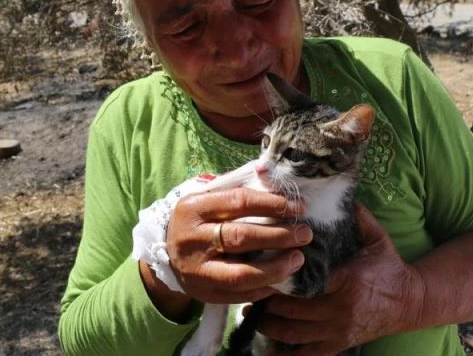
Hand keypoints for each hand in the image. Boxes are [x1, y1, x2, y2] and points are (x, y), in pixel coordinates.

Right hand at [165, 187, 312, 304]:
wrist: (167, 253)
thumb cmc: (198, 220)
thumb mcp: (208, 198)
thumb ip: (236, 187)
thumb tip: (273, 177)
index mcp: (194, 208)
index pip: (238, 201)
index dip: (272, 204)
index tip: (298, 207)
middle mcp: (192, 239)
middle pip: (241, 237)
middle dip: (279, 235)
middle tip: (305, 234)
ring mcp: (196, 269)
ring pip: (240, 273)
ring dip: (275, 268)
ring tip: (298, 259)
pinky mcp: (203, 293)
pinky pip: (239, 295)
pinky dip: (264, 288)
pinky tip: (282, 279)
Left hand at [258, 203, 424, 355]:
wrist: (412, 302)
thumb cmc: (390, 267)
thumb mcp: (376, 237)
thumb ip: (357, 216)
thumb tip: (336, 188)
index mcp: (347, 280)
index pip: (306, 279)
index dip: (281, 275)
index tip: (261, 266)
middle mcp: (341, 309)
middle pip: (293, 309)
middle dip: (267, 301)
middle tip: (248, 288)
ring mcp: (339, 331)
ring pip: (293, 334)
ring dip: (268, 325)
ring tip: (251, 312)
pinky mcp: (339, 346)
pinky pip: (306, 355)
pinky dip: (285, 353)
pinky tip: (267, 344)